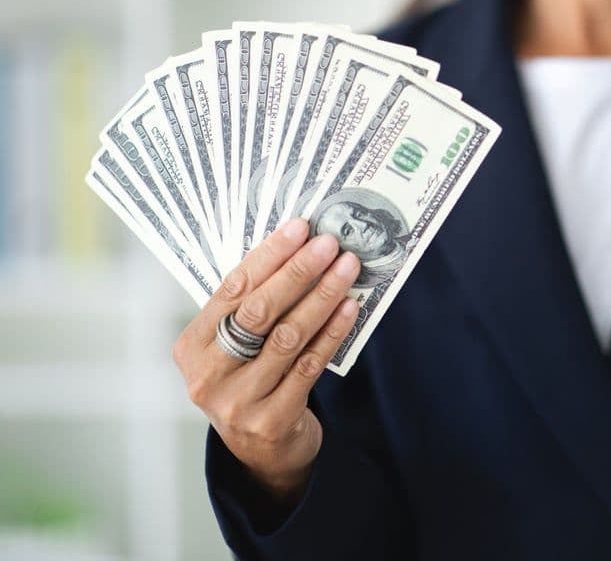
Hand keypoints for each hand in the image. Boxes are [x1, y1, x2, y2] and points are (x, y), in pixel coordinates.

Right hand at [173, 217, 361, 501]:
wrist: (261, 451)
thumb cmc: (250, 380)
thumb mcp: (233, 347)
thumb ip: (251, 307)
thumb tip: (296, 246)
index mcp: (192, 347)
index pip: (231, 290)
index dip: (268, 256)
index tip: (299, 228)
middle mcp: (208, 375)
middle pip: (258, 312)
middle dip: (297, 272)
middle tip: (328, 243)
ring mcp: (239, 401)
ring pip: (288, 336)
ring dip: (322, 296)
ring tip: (346, 268)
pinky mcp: (273, 419)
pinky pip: (310, 365)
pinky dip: (333, 332)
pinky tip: (350, 307)